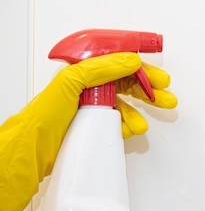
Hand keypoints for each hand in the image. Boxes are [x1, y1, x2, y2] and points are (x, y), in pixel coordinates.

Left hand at [0, 52, 175, 210]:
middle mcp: (87, 88)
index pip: (118, 64)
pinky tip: (131, 130)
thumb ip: (102, 68)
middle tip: (165, 97)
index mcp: (82, 72)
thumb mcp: (72, 82)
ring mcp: (90, 107)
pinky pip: (118, 123)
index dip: (140, 70)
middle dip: (148, 91)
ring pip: (124, 105)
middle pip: (126, 84)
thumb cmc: (44, 116)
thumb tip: (129, 61)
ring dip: (139, 113)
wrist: (33, 149)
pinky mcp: (92, 125)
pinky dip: (128, 126)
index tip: (158, 77)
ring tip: (144, 123)